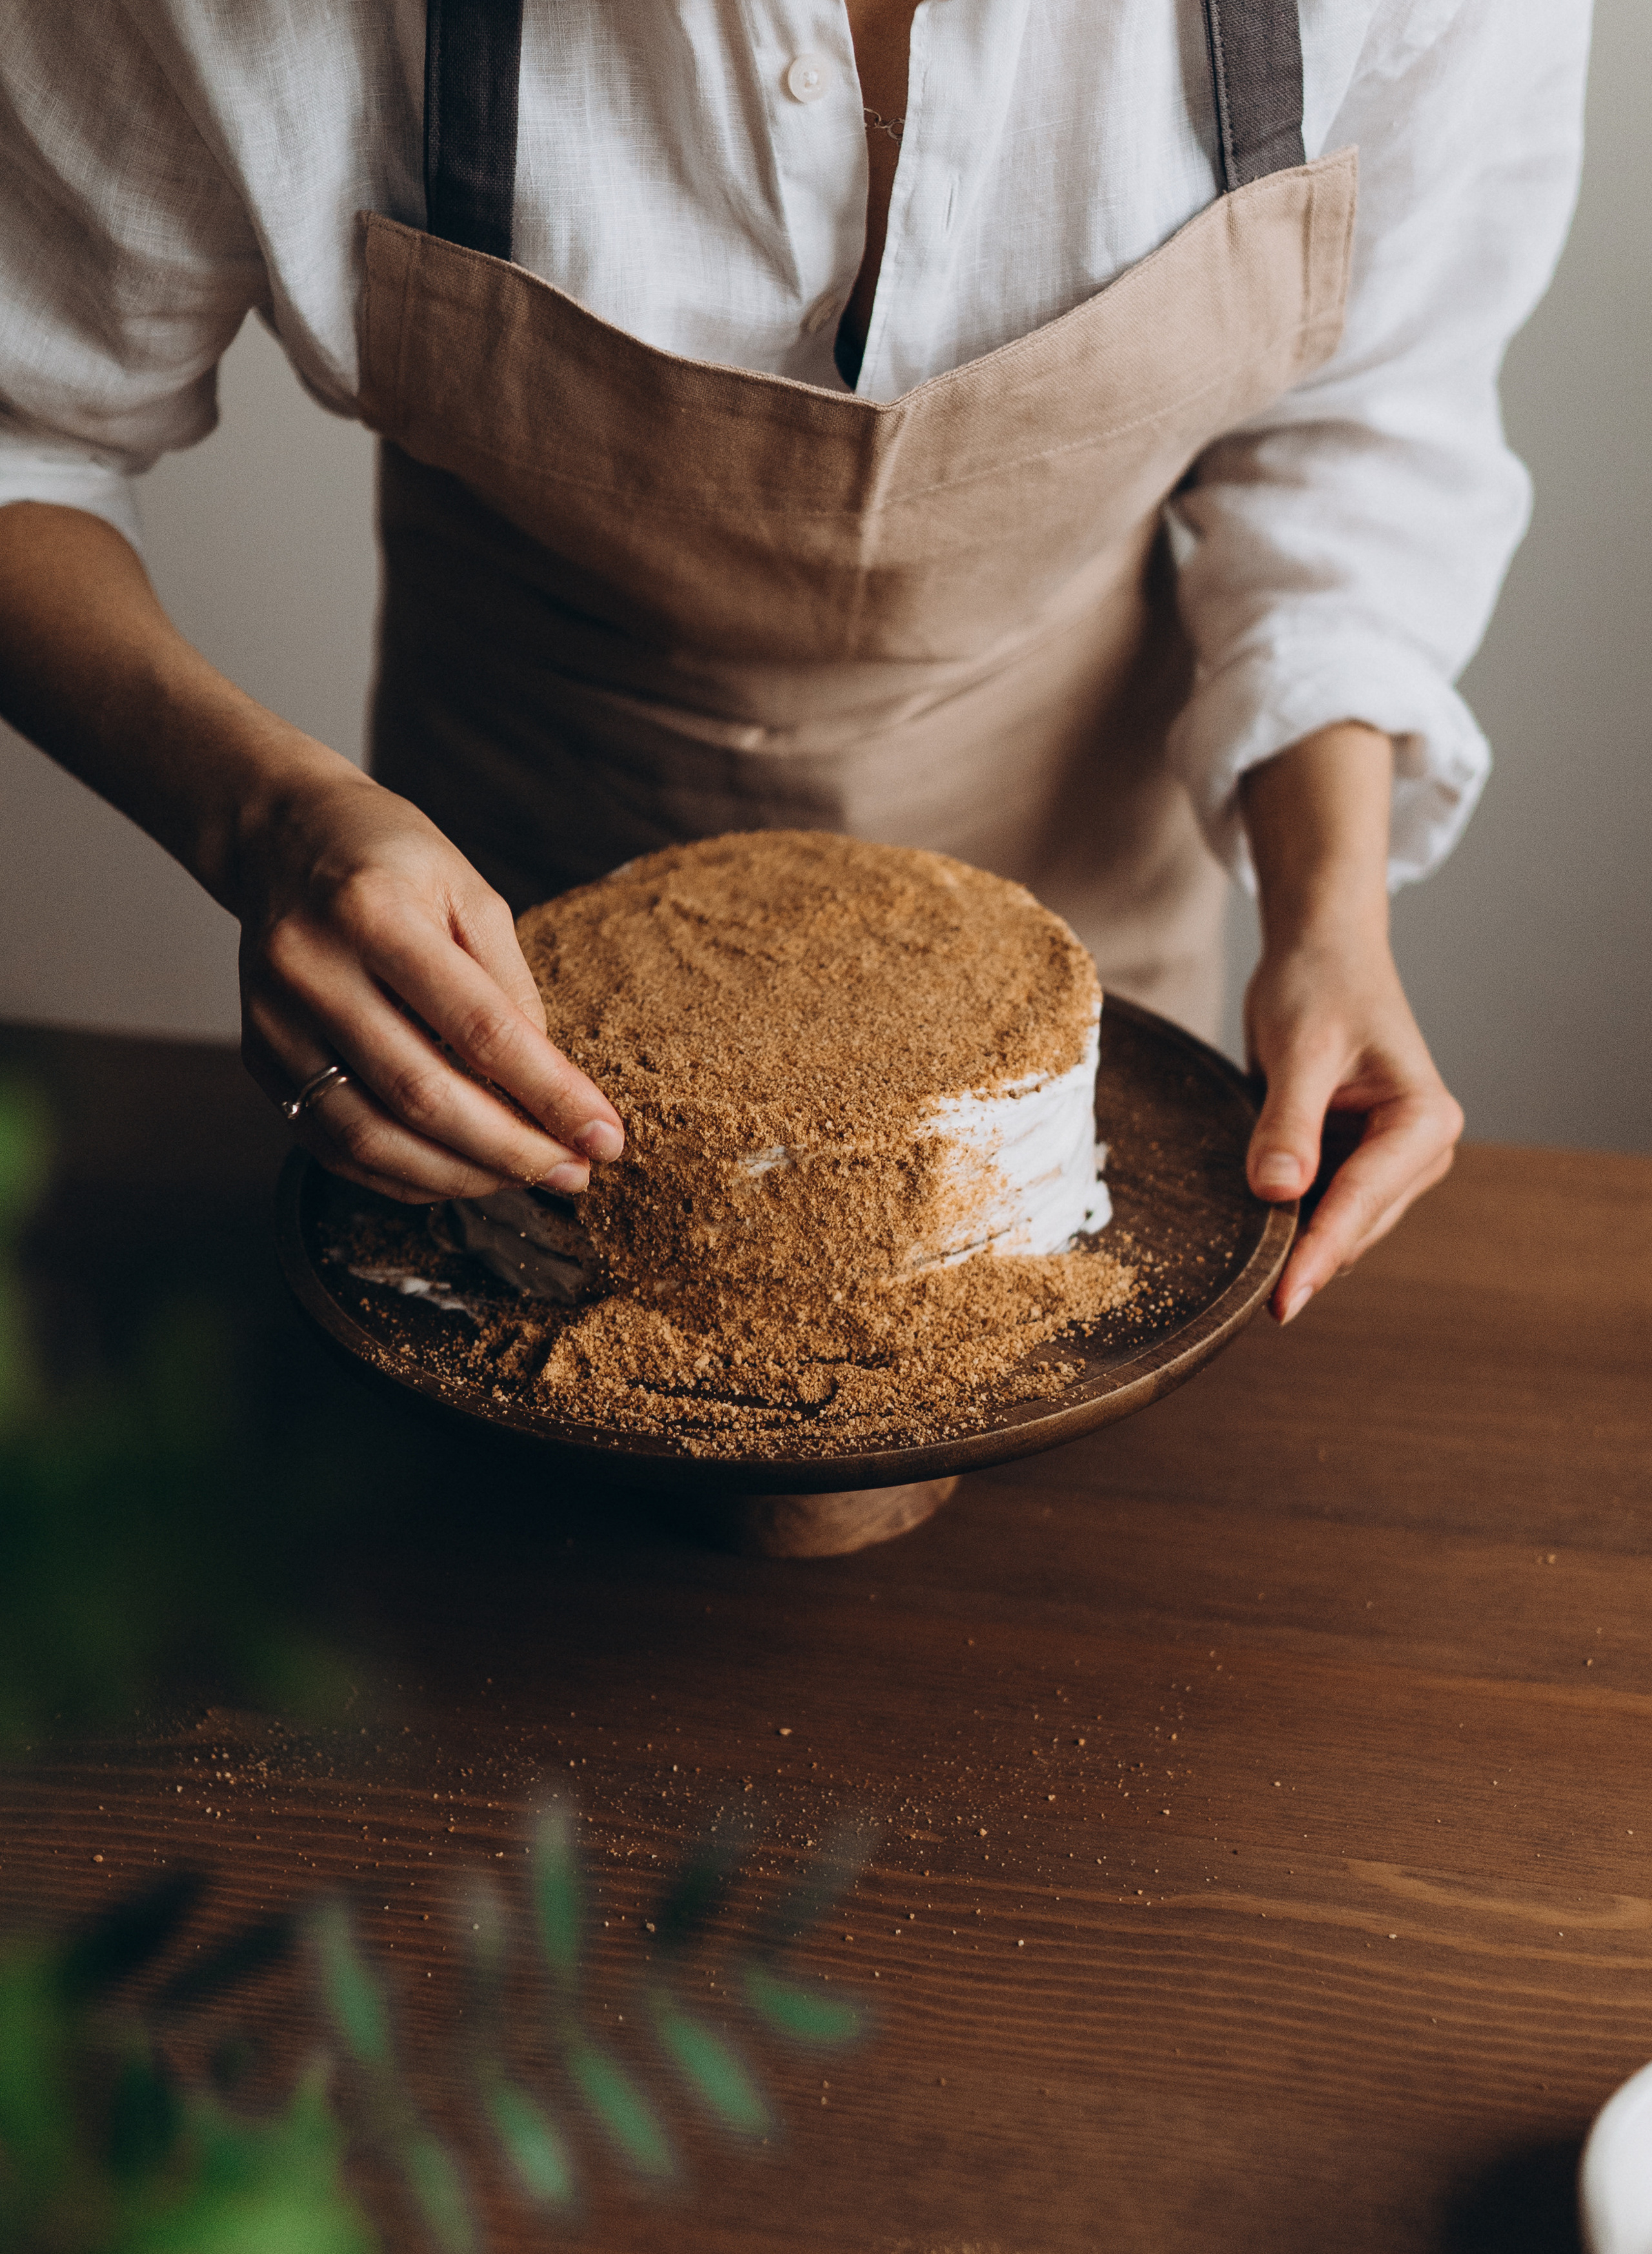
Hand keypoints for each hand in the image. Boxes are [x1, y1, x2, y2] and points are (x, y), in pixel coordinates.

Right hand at [235, 759, 623, 1202]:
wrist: (282, 838)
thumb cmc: (390, 859)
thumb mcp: (470, 891)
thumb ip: (511, 986)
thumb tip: (552, 1088)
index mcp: (374, 913)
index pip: (478, 1028)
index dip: (549, 1093)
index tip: (605, 1136)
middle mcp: (312, 971)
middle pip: (421, 1095)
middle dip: (511, 1150)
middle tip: (575, 1173)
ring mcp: (275, 1022)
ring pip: (371, 1137)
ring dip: (461, 1176)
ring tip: (526, 1178)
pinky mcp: (259, 1059)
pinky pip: (333, 1146)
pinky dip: (404, 1175)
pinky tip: (460, 1174)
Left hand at [1239, 722, 1462, 1323]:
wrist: (1321, 951)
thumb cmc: (1318, 986)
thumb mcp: (1300, 1050)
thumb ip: (1289, 1122)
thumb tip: (1277, 1193)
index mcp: (1425, 1121)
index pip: (1363, 1201)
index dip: (1318, 1253)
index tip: (1282, 1302)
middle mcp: (1419, 1148)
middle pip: (1354, 1225)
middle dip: (1306, 1259)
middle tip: (1249, 1303)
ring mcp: (1389, 1160)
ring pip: (1339, 1225)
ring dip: (1296, 1244)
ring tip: (1242, 1275)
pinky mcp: (1357, 1161)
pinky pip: (1322, 1207)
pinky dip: (1290, 1221)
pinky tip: (1251, 1235)